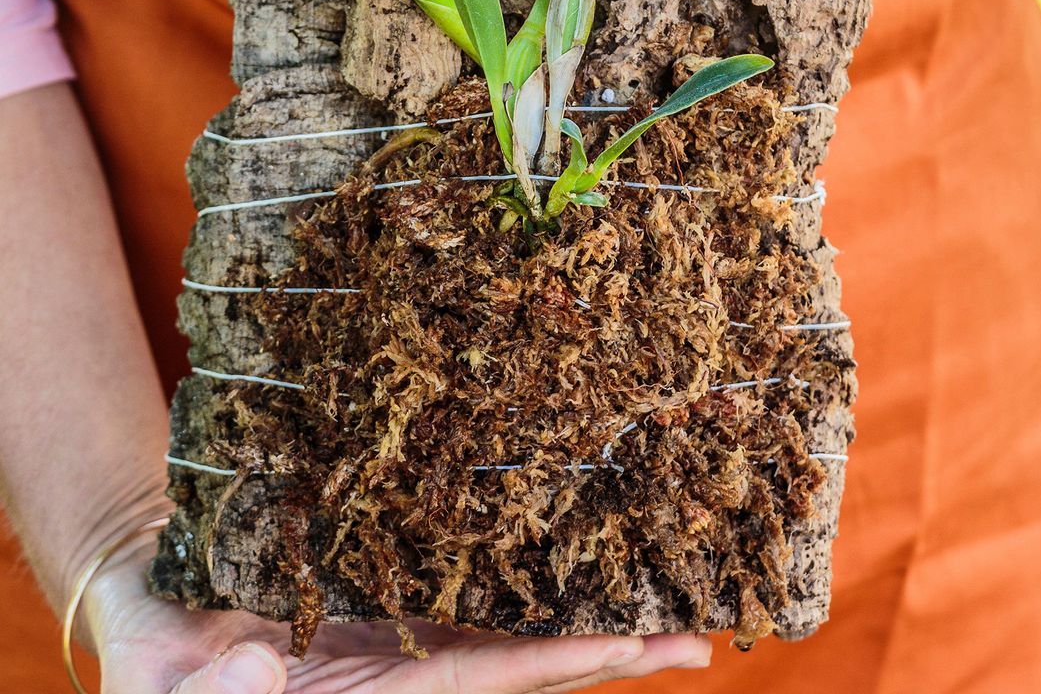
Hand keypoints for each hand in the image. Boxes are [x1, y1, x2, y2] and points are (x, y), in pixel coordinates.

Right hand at [86, 546, 711, 692]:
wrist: (153, 609)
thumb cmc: (157, 668)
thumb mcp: (166, 691)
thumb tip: (258, 672)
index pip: (488, 682)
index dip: (562, 664)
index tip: (636, 647)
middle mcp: (407, 665)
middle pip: (526, 662)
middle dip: (609, 653)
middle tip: (697, 639)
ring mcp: (404, 627)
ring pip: (511, 621)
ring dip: (584, 612)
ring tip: (663, 598)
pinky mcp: (387, 589)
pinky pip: (468, 584)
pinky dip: (523, 573)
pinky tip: (564, 550)